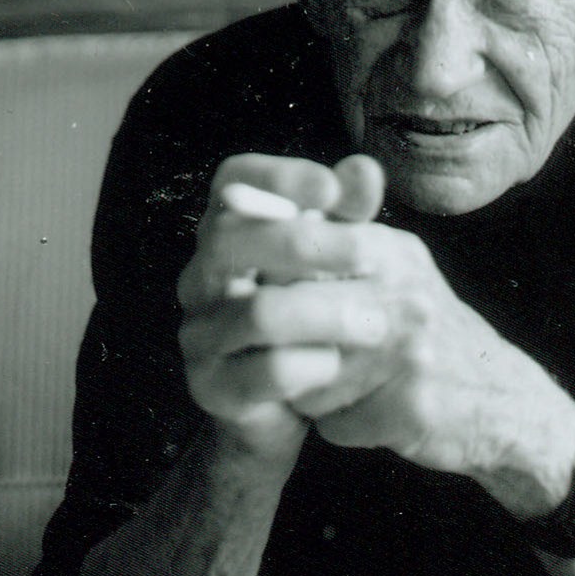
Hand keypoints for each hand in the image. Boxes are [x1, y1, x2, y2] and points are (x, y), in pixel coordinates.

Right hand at [177, 153, 383, 463]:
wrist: (284, 406)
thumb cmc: (307, 316)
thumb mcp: (329, 260)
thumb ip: (345, 215)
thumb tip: (365, 169)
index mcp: (226, 231)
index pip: (231, 182)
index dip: (277, 176)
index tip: (332, 188)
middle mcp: (201, 277)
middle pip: (230, 237)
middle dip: (304, 242)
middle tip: (369, 253)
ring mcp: (200, 333)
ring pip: (254, 312)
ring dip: (323, 312)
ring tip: (374, 322)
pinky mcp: (213, 388)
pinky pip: (262, 372)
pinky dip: (308, 366)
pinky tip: (337, 363)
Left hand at [182, 153, 574, 514]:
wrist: (497, 398)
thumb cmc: (422, 325)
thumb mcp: (392, 264)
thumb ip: (331, 229)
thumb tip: (253, 191)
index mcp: (392, 254)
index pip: (300, 255)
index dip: (271, 283)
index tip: (257, 296)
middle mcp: (405, 297)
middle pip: (296, 318)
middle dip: (283, 339)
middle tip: (279, 347)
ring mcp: (412, 354)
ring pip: (309, 376)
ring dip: (308, 387)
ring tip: (330, 381)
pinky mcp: (414, 411)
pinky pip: (334, 423)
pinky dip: (335, 425)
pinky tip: (359, 412)